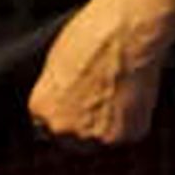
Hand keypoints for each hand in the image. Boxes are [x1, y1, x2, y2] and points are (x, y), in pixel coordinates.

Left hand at [27, 0, 169, 145]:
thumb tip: (64, 101)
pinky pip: (128, 134)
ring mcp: (96, 136)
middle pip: (72, 139)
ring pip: (101, 139)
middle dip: (85, 124)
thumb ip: (56, 91)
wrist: (129, 34)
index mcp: (41, 109)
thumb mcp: (57, 61)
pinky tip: (133, 95)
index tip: (79, 101)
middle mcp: (63, 129)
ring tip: (119, 93)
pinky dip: (132, 119)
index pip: (47, 125)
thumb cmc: (94, 35)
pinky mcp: (126, 136)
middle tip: (101, 99)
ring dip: (109, 124)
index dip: (66, 112)